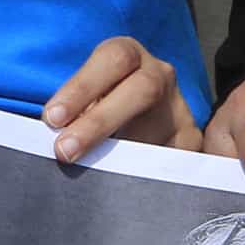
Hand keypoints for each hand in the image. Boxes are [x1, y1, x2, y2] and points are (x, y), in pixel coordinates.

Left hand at [42, 37, 199, 161]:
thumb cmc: (92, 106)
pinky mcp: (192, 142)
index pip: (114, 59)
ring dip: (120, 156)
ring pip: (160, 128)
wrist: (134, 120)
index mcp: (129, 56)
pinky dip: (145, 176)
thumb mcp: (82, 98)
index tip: (53, 118)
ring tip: (89, 176)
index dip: (82, 87)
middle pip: (143, 89)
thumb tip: (52, 138)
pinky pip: (174, 160)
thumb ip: (70, 112)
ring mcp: (179, 109)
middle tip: (65, 151)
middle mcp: (160, 75)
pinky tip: (120, 189)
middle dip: (100, 122)